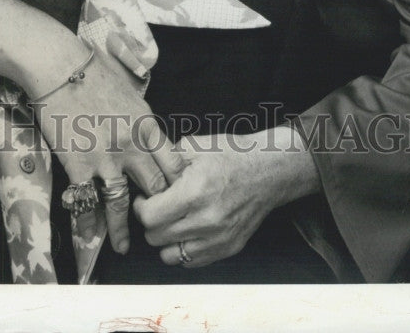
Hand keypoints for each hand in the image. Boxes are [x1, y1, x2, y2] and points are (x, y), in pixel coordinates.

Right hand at [29, 46, 185, 253]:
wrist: (58, 66)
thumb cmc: (93, 71)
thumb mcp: (131, 91)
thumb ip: (143, 118)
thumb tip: (152, 136)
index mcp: (147, 124)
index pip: (173, 164)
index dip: (178, 185)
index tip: (179, 199)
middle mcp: (130, 145)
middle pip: (154, 187)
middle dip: (158, 209)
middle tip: (158, 225)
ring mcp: (104, 158)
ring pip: (121, 203)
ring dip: (124, 228)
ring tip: (125, 246)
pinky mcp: (77, 165)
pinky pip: (86, 202)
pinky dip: (88, 223)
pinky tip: (91, 237)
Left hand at [134, 127, 319, 267]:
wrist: (268, 171)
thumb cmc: (232, 155)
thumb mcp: (195, 146)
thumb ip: (165, 160)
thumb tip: (144, 170)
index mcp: (194, 192)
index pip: (149, 216)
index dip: (141, 206)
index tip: (145, 198)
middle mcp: (206, 220)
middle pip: (155, 237)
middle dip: (150, 221)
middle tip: (158, 206)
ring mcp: (218, 239)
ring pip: (170, 255)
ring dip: (164, 239)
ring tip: (172, 220)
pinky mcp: (228, 249)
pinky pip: (191, 261)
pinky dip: (183, 249)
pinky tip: (187, 230)